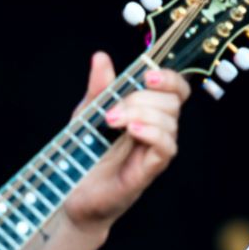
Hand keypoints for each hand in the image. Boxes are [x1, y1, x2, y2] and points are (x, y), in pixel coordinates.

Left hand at [61, 51, 189, 232]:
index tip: (147, 75)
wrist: (72, 192)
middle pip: (173, 102)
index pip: (176, 90)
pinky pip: (166, 146)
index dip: (169, 78)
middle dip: (142, 98)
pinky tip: (130, 131)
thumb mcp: (87, 112)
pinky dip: (151, 133)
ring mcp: (154, 151)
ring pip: (169, 122)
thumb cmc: (84, 153)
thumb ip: (98, 87)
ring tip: (111, 122)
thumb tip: (101, 57)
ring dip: (140, 114)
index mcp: (147, 111)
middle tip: (111, 111)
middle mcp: (156, 130)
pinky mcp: (150, 170)